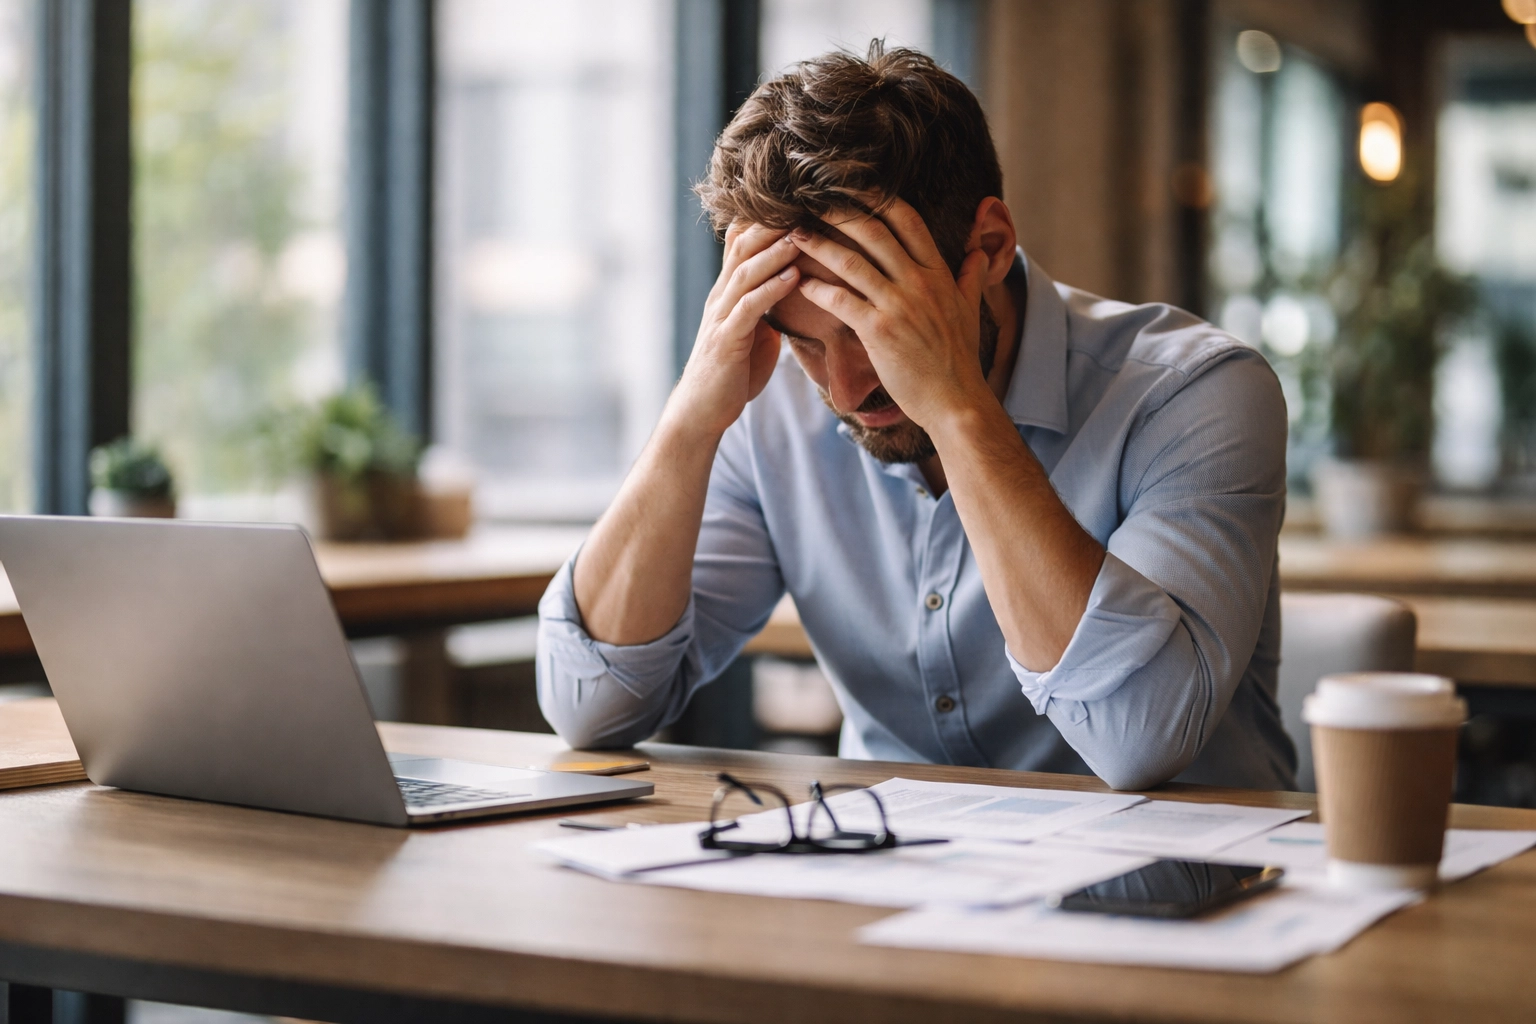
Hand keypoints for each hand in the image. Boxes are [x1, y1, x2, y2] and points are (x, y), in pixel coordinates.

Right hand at [671, 223, 800, 439]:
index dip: (764, 222)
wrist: (703, 411)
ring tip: (801, 234)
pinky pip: (750, 308)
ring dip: (774, 252)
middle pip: (742, 248)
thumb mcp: (752, 332)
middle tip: (802, 204)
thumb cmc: (732, 373)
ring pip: (745, 273)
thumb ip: (766, 306)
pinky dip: (772, 289)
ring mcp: (721, 317)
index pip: (741, 244)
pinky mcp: (727, 341)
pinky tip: (794, 277)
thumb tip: (791, 288)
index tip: (797, 202)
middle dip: (771, 225)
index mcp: (728, 293)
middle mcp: (720, 298)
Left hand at [789, 200, 991, 429]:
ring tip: (794, 234)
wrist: (955, 400)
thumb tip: (979, 253)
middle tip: (811, 199)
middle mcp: (918, 282)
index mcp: (938, 272)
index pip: (908, 220)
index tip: (852, 186)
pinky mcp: (878, 331)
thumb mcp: (970, 310)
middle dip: (840, 212)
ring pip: (852, 263)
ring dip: (819, 245)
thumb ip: (971, 276)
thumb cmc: (960, 359)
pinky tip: (800, 281)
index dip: (879, 198)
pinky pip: (840, 301)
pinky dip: (818, 288)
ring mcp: (898, 305)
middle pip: (874, 232)